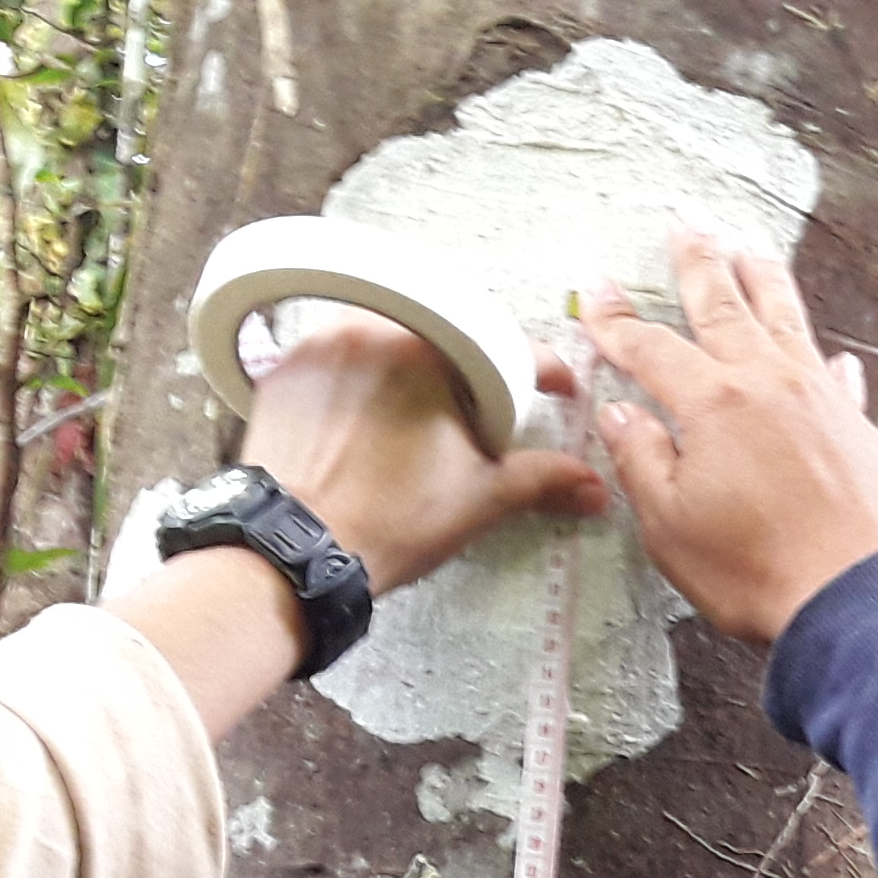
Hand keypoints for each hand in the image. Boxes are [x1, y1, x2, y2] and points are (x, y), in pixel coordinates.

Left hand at [236, 310, 608, 592]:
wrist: (291, 552)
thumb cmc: (386, 521)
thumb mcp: (479, 498)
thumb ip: (541, 479)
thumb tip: (591, 485)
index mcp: (433, 347)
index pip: (508, 348)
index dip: (544, 374)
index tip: (558, 388)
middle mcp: (375, 326)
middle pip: (445, 337)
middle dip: (469, 372)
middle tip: (479, 414)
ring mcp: (322, 344)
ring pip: (387, 341)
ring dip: (409, 370)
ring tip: (416, 421)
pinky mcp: (285, 370)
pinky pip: (336, 359)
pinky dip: (358, 382)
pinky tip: (364, 423)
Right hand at [583, 225, 877, 643]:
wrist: (860, 596)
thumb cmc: (759, 569)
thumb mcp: (672, 524)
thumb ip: (643, 461)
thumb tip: (621, 415)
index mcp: (712, 403)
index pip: (652, 349)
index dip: (618, 323)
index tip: (598, 297)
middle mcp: (768, 383)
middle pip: (724, 307)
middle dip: (698, 264)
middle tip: (685, 227)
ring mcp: (820, 399)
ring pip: (787, 320)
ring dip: (763, 281)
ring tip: (749, 250)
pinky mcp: (860, 428)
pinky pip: (838, 379)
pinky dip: (828, 362)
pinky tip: (832, 355)